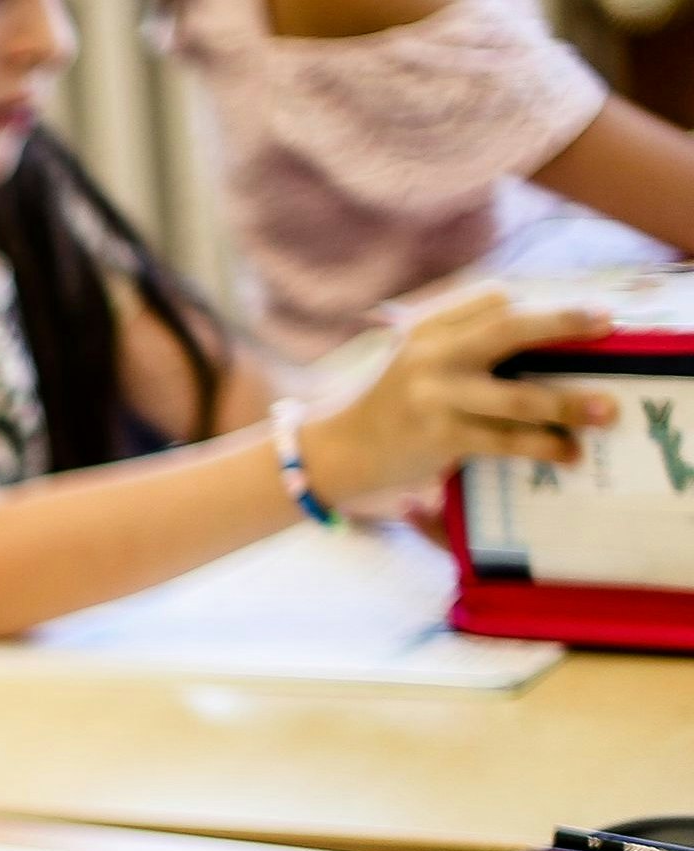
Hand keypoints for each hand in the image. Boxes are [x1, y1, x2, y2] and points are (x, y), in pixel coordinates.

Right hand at [301, 291, 614, 516]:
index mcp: (429, 330)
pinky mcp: (439, 437)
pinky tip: (566, 453)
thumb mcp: (419, 361)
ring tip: (606, 411)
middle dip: (563, 325)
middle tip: (607, 326)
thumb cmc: (393, 407)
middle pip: (507, 330)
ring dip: (568, 404)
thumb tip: (542, 343)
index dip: (539, 309)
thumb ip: (464, 345)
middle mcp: (431, 356)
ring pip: (517, 396)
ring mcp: (433, 397)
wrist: (338, 452)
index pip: (493, 303)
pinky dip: (541, 446)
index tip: (585, 316)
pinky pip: (503, 440)